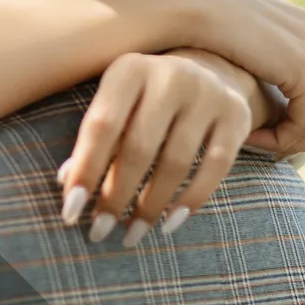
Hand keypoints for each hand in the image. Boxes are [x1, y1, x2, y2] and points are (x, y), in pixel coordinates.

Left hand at [58, 52, 253, 245]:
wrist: (207, 70)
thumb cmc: (143, 101)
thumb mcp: (115, 108)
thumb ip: (93, 142)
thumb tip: (67, 182)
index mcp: (130, 70)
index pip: (102, 126)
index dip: (85, 171)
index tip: (70, 213)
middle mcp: (171, 75)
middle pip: (139, 148)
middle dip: (116, 196)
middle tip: (99, 231)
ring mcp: (208, 92)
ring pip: (176, 162)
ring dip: (150, 206)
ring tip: (131, 234)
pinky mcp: (237, 114)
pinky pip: (216, 167)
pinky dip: (192, 200)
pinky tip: (170, 223)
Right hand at [102, 0, 304, 152]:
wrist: (185, 5)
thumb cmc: (196, 28)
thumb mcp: (240, 47)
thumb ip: (260, 63)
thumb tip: (260, 87)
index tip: (263, 128)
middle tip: (266, 143)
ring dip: (295, 141)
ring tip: (257, 144)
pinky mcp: (301, 66)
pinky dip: (281, 139)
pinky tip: (249, 138)